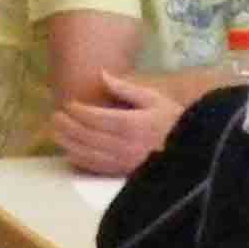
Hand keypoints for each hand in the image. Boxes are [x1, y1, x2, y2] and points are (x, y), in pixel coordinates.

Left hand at [52, 70, 183, 175]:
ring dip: (67, 142)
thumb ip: (126, 89)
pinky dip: (78, 159)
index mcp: (131, 124)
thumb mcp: (154, 99)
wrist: (194, 151)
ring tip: (56, 132)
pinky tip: (70, 151)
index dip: (77, 111)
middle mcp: (123, 144)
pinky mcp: (122, 172)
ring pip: (86, 152)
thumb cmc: (174, 121)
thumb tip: (102, 75)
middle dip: (67, 125)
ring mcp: (122, 161)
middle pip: (85, 134)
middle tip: (55, 116)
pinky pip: (94, 167)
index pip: (94, 117)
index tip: (69, 104)